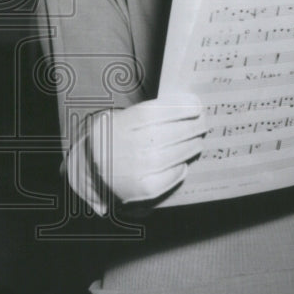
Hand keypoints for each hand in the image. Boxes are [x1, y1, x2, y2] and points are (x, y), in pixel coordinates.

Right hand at [89, 93, 204, 203]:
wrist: (91, 171)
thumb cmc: (112, 140)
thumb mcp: (118, 119)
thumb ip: (144, 114)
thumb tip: (182, 106)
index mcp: (115, 126)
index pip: (150, 113)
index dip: (176, 108)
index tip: (195, 104)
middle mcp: (122, 149)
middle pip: (164, 135)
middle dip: (190, 126)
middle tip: (202, 122)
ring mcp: (132, 171)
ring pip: (171, 156)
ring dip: (190, 145)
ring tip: (197, 140)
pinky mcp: (141, 189)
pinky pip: (169, 176)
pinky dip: (179, 168)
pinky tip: (182, 161)